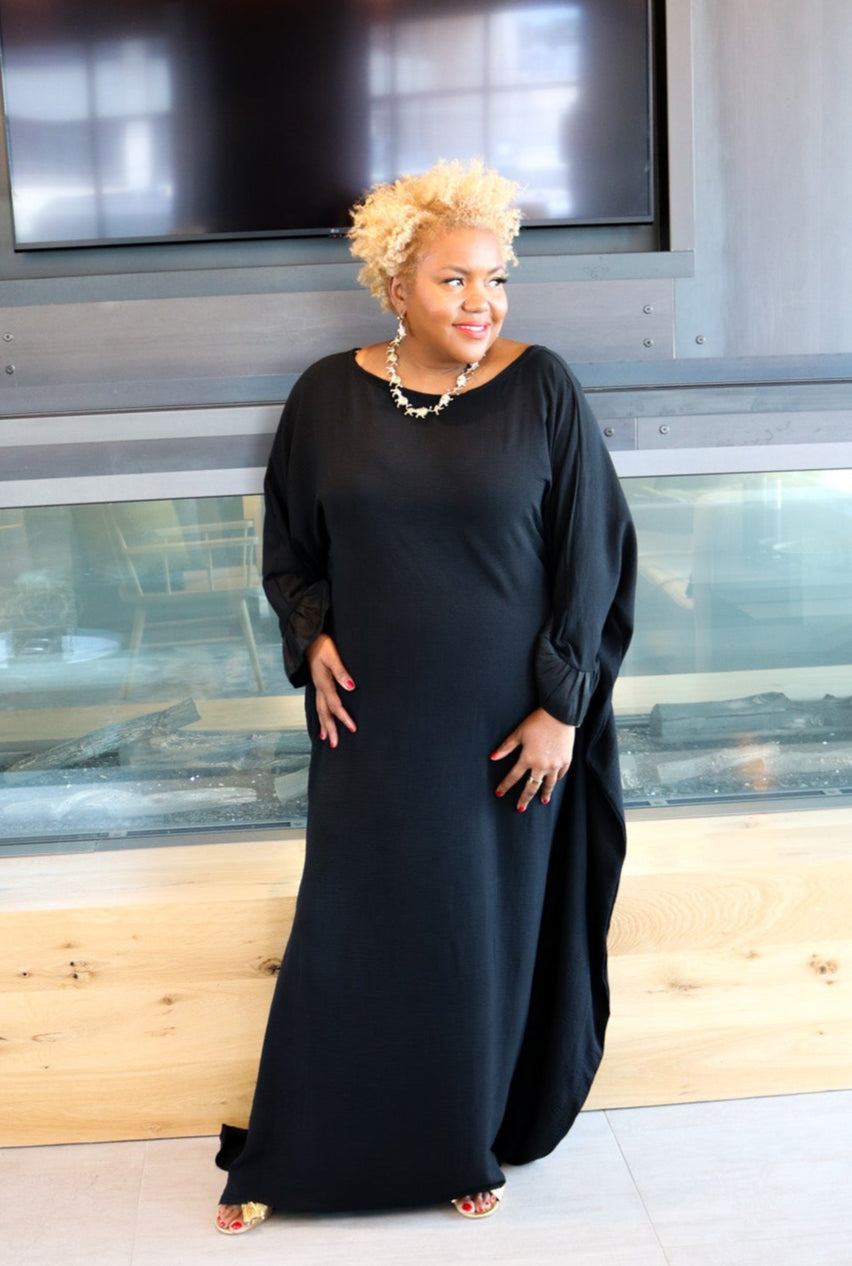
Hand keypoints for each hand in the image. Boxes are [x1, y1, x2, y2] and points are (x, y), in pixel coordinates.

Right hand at [305, 633, 355, 747]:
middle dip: (330, 729)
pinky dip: (320, 714)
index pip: (335, 705)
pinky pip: (318, 703)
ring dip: (323, 724)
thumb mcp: (332, 656)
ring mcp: (316, 686)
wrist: (306, 637)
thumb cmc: (321, 644)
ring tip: (325, 738)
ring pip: (319, 710)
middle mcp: (318, 687)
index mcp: (323, 683)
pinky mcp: (317, 683)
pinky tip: (321, 718)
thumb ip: (341, 672)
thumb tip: (351, 687)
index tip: (352, 728)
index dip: (343, 717)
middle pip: (324, 713)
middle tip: (335, 744)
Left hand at [490, 708, 574, 811]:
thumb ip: (506, 747)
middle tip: (520, 808)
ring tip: (542, 801)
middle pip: (531, 787)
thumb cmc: (537, 721)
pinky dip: (556, 780)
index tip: (499, 794)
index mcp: (527, 759)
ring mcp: (555, 764)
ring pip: (548, 785)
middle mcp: (541, 765)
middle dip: (525, 799)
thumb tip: (492, 757)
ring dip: (544, 794)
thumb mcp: (518, 733)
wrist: (559, 714)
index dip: (505, 786)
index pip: (513, 777)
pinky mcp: (566, 760)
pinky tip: (554, 783)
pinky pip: (560, 775)